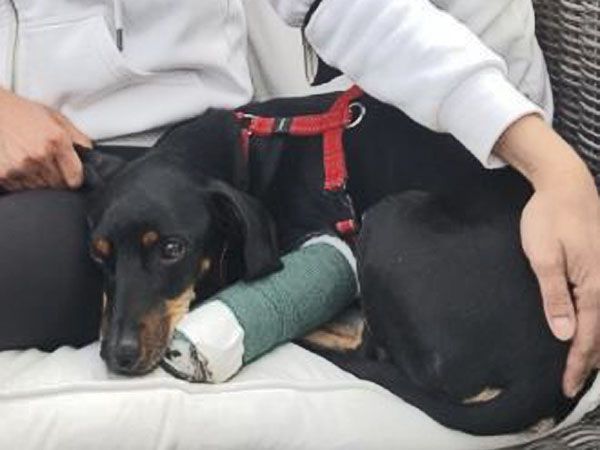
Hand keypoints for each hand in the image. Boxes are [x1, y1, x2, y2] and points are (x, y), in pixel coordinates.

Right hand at [0, 88, 91, 190]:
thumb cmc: (27, 113)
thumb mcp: (59, 120)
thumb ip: (80, 140)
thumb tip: (94, 158)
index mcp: (56, 141)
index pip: (75, 178)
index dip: (76, 178)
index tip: (73, 175)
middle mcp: (38, 155)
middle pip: (59, 186)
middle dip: (59, 178)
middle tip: (51, 165)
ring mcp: (20, 166)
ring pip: (41, 189)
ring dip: (42, 180)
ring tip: (35, 162)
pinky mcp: (4, 174)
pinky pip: (22, 189)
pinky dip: (24, 181)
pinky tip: (22, 165)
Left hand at [495, 114, 599, 397]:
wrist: (565, 184)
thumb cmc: (549, 218)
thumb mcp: (543, 257)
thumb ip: (554, 296)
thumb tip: (565, 334)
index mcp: (594, 286)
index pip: (587, 337)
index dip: (577, 364)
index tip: (565, 387)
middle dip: (588, 361)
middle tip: (572, 384)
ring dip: (596, 345)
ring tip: (583, 366)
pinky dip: (599, 324)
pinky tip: (591, 329)